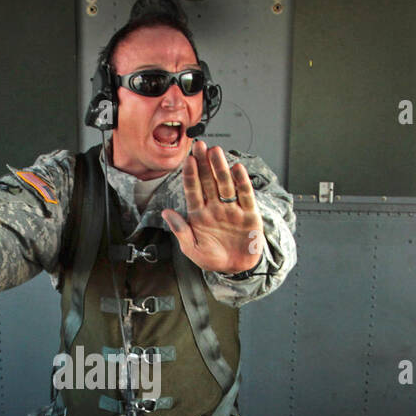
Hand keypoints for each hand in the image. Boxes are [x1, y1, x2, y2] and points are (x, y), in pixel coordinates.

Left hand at [161, 141, 263, 274]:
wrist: (236, 269)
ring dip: (220, 168)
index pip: (193, 190)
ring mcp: (232, 209)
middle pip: (208, 181)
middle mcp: (215, 207)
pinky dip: (242, 182)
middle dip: (203, 163)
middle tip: (200, 145)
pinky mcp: (249, 214)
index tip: (187, 160)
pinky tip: (237, 169)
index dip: (190, 175)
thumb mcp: (192, 249)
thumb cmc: (213, 259)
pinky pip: (245, 195)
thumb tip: (166, 212)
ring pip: (225, 184)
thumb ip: (181, 230)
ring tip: (216, 152)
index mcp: (199, 214)